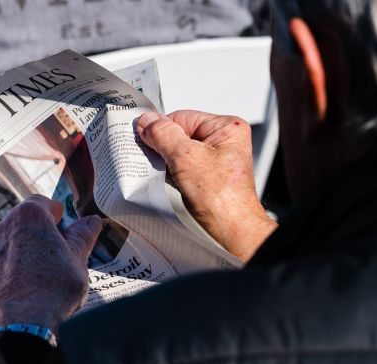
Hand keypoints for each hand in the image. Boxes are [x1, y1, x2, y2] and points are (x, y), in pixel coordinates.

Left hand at [0, 195, 101, 332]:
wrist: (21, 329)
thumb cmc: (53, 292)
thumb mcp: (78, 262)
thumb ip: (82, 238)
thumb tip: (91, 221)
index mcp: (29, 219)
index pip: (41, 203)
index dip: (54, 214)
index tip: (62, 225)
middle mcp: (0, 230)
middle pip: (19, 225)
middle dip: (34, 236)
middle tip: (52, 257)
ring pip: (1, 248)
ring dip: (14, 257)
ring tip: (33, 280)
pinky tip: (7, 296)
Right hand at [137, 110, 276, 260]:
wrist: (232, 232)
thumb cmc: (222, 199)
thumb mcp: (186, 157)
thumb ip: (164, 135)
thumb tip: (147, 121)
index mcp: (227, 128)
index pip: (182, 117)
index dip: (161, 129)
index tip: (144, 139)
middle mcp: (224, 143)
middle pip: (179, 135)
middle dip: (163, 148)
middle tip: (154, 160)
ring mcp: (217, 162)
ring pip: (179, 154)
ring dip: (167, 164)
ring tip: (166, 176)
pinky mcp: (209, 180)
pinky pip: (182, 170)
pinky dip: (171, 176)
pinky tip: (169, 185)